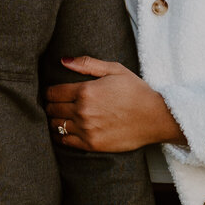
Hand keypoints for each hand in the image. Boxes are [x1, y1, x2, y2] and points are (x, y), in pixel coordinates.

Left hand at [46, 56, 184, 153]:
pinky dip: (60, 136)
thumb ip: (87, 64)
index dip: (49, 92)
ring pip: (56, 125)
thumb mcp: (115, 70)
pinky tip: (63, 131)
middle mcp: (83, 110)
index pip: (52, 92)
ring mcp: (86, 129)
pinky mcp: (92, 144)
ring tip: (59, 117)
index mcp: (86, 90)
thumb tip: (63, 60)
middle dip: (50, 105)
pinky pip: (65, 141)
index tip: (51, 93)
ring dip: (54, 120)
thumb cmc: (136, 91)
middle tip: (54, 104)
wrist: (155, 117)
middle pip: (52, 108)